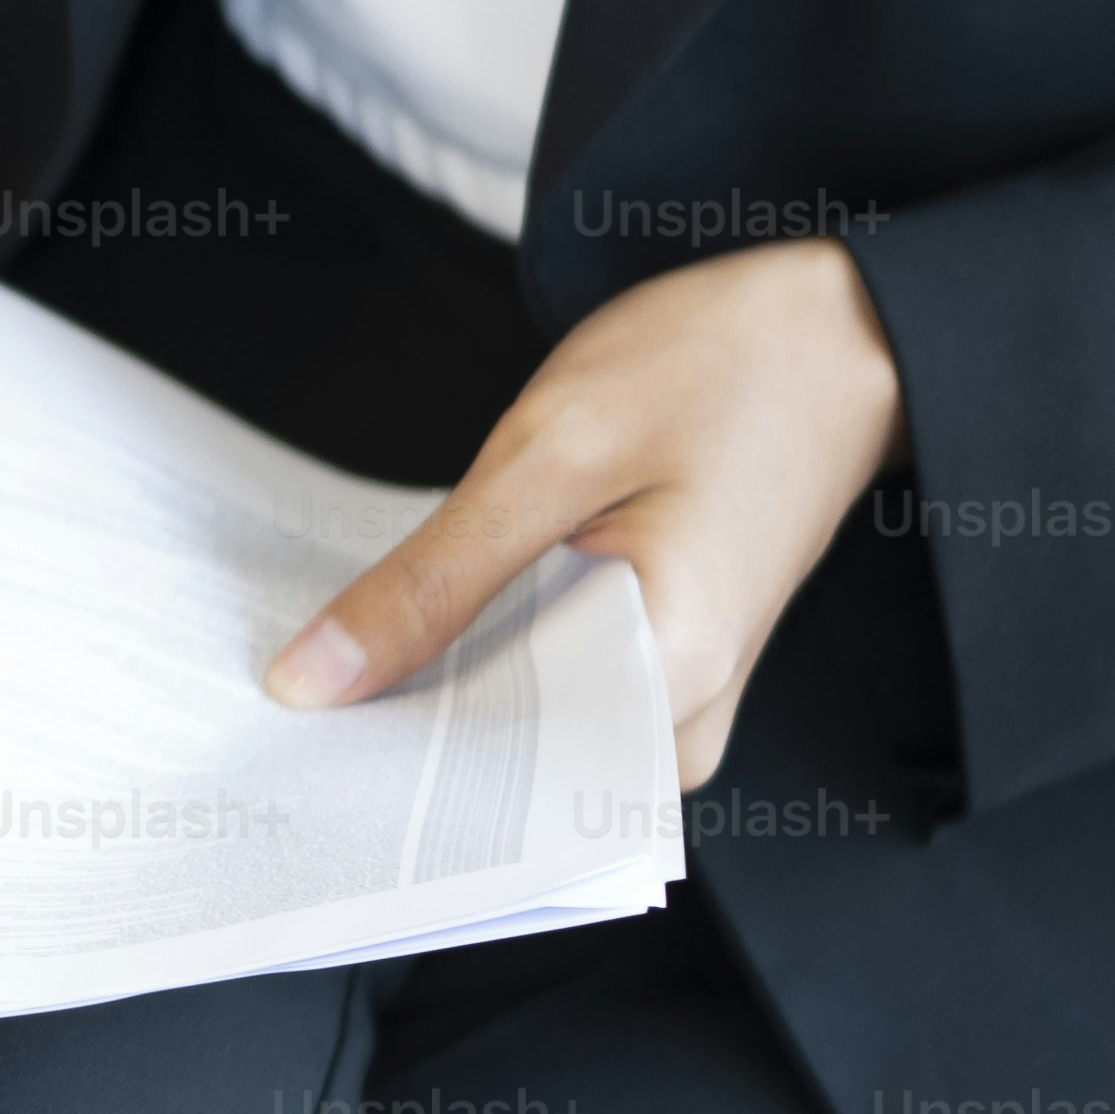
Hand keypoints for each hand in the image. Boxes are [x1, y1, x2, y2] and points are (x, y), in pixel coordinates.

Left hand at [265, 237, 908, 786]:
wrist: (840, 332)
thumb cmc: (717, 370)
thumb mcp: (550, 457)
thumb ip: (434, 581)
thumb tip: (313, 680)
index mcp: (666, 681)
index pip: (489, 781)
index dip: (372, 762)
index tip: (274, 739)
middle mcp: (682, 720)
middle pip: (502, 764)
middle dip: (392, 723)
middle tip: (284, 683)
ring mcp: (680, 697)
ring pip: (520, 725)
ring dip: (432, 685)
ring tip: (338, 645)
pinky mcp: (665, 662)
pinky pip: (552, 688)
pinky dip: (481, 652)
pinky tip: (416, 616)